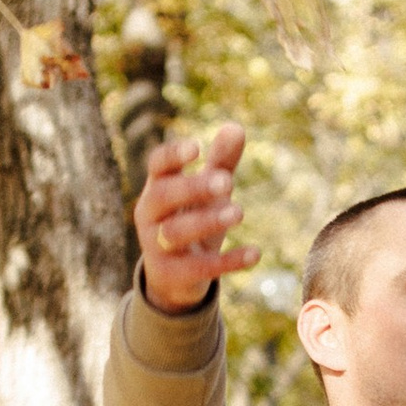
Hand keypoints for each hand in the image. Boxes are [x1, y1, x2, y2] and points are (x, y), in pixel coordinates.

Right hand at [136, 125, 255, 313]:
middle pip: (162, 196)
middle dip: (193, 187)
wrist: (174, 279)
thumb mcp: (205, 196)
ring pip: (175, 233)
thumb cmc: (190, 222)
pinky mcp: (172, 275)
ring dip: (207, 221)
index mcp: (156, 188)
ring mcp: (156, 247)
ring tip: (239, 212)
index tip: (196, 148)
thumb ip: (220, 164)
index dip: (172, 156)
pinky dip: (228, 261)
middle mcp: (150, 215)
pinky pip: (198, 268)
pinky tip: (256, 253)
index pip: (157, 166)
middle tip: (228, 182)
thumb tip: (236, 127)